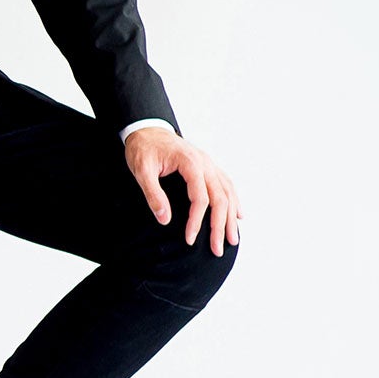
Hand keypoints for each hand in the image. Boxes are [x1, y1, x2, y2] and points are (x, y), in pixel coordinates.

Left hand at [125, 127, 240, 254]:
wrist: (146, 129)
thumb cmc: (143, 148)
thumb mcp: (141, 170)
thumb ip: (153, 194)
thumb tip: (164, 219)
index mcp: (190, 163)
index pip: (200, 198)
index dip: (197, 221)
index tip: (190, 239)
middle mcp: (205, 163)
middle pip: (219, 198)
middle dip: (220, 226)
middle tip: (218, 249)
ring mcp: (209, 164)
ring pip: (227, 193)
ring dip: (230, 217)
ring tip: (232, 239)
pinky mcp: (207, 166)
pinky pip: (225, 184)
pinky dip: (233, 200)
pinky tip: (237, 214)